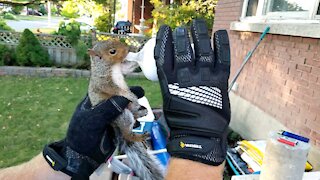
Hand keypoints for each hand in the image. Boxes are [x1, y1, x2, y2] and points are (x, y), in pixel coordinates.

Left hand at [43, 86, 144, 178]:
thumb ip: (108, 108)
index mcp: (95, 98)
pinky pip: (130, 121)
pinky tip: (138, 125)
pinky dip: (135, 122)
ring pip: (128, 109)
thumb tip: (125, 98)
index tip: (133, 88)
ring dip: (136, 111)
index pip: (110, 87)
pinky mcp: (119, 126)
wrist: (83, 157)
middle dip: (132, 99)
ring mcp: (113, 116)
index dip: (121, 86)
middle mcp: (106, 105)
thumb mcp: (92, 120)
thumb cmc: (82, 136)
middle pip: (123, 97)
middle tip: (139, 100)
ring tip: (140, 114)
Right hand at [154, 19, 230, 165]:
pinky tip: (219, 33)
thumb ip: (170, 82)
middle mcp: (186, 77)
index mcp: (170, 82)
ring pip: (202, 50)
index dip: (165, 40)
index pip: (165, 55)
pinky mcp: (220, 81)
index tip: (166, 30)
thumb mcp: (169, 99)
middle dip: (182, 36)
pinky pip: (222, 58)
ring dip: (199, 34)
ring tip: (197, 24)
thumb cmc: (182, 120)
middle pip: (183, 49)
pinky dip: (221, 44)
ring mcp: (204, 78)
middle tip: (182, 28)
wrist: (199, 135)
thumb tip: (173, 68)